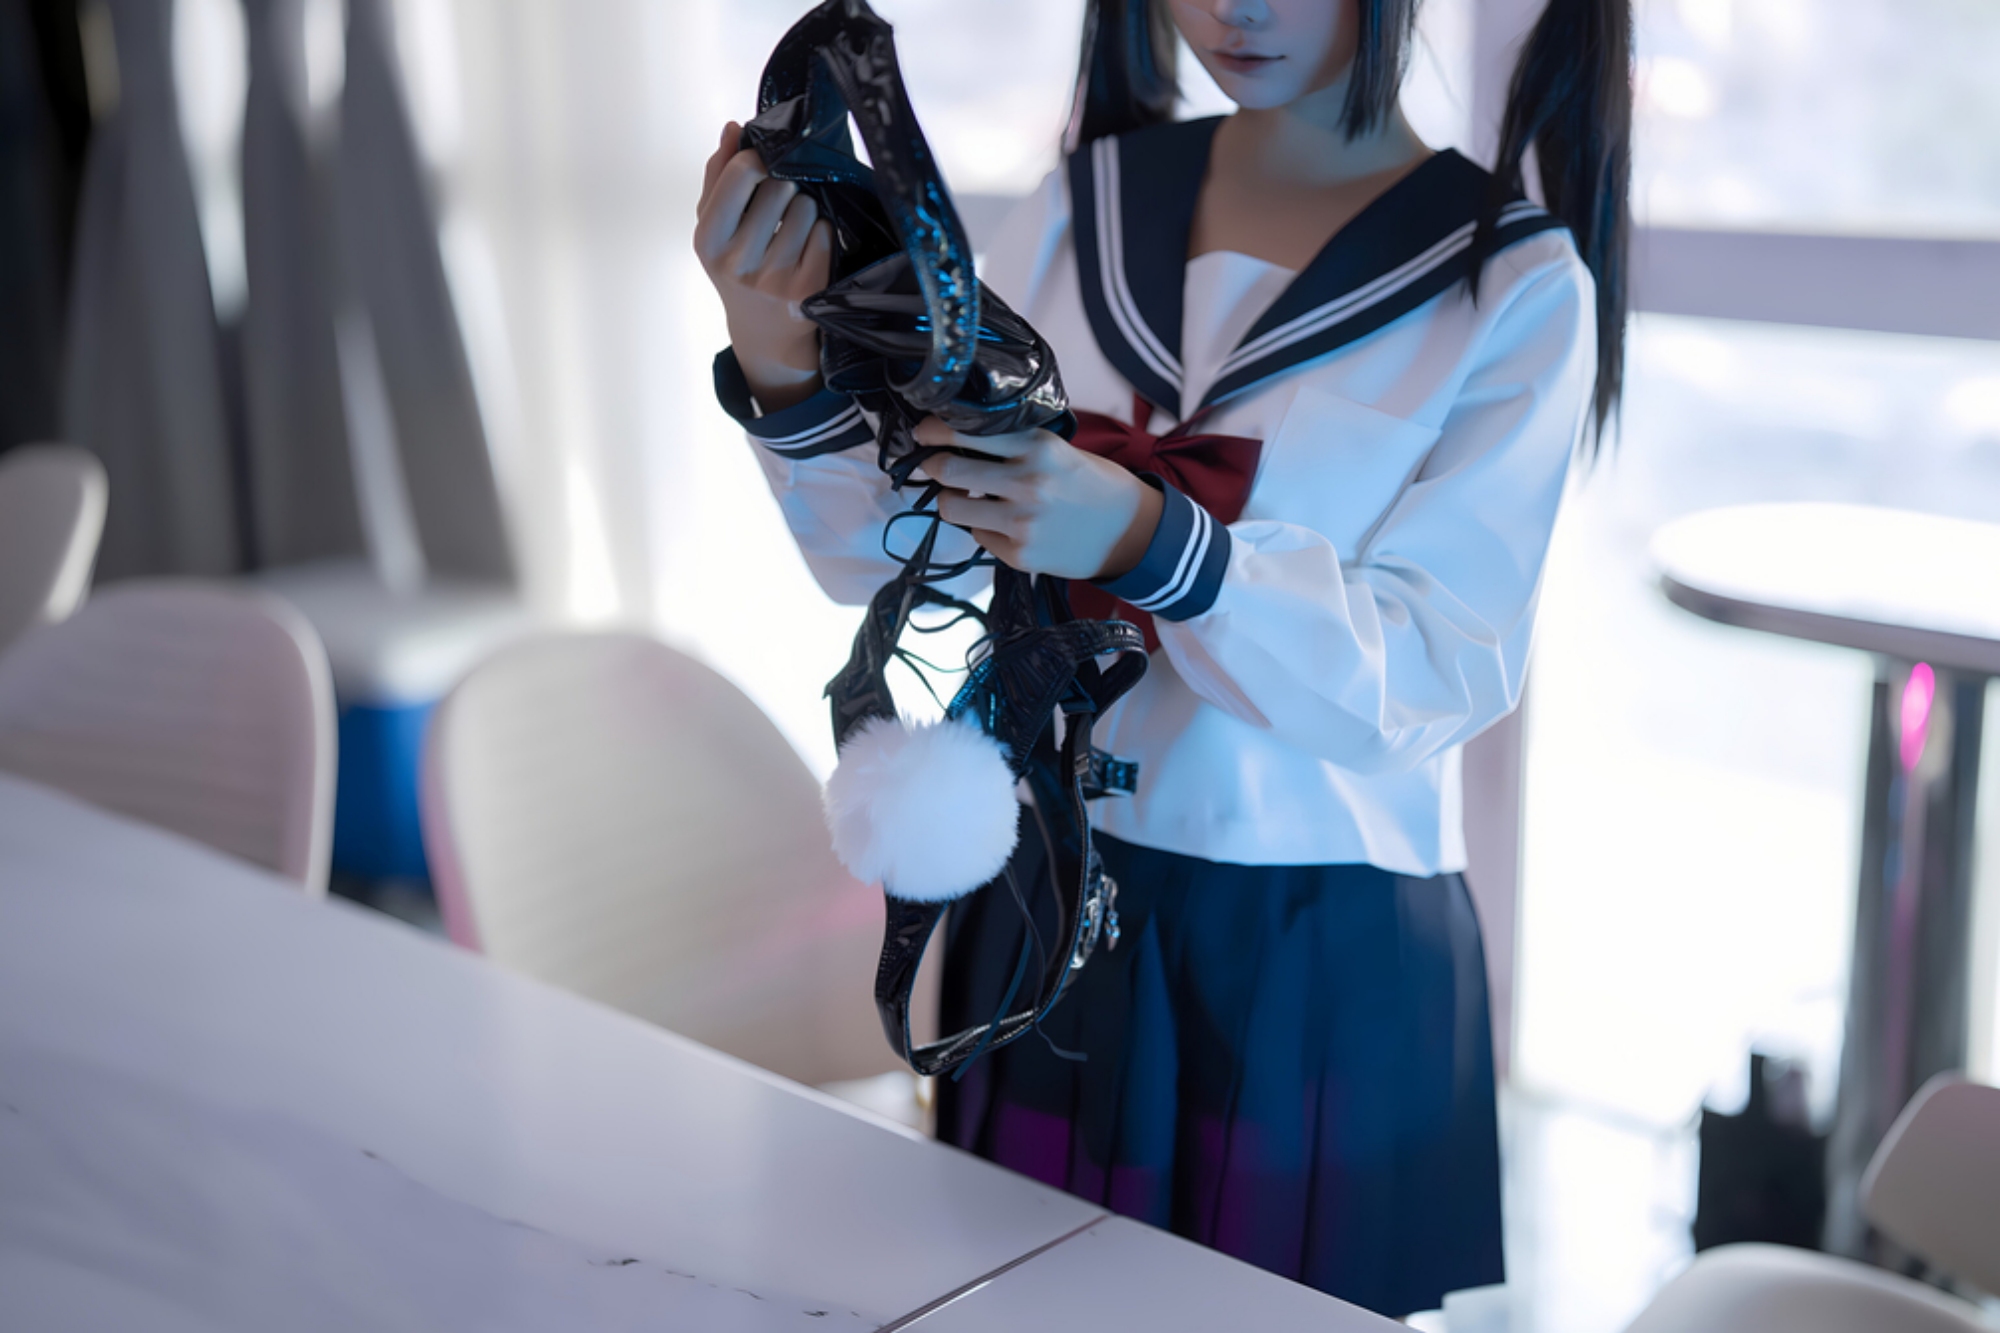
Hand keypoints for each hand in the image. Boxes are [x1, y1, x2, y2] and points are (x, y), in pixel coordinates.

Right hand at [694, 122, 831, 412]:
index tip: (763, 166)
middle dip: (784, 186)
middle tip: (779, 205)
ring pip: (806, 208)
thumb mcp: (714, 227)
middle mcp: (738, 262)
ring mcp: (774, 280)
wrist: (763, 334)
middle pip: (780, 186)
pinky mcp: (808, 292)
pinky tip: (808, 249)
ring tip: (793, 229)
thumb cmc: (737, 266)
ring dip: (805, 210)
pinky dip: (820, 234)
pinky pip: (824, 234)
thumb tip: (732, 129)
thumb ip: (718, 175)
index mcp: (708, 240)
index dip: (758, 159)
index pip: (741, 174)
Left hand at [913, 419, 1163, 580]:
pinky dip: (985, 528)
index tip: (924, 432)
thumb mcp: (1057, 450)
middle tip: (935, 464)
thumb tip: (956, 442)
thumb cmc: (1091, 485)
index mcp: (1037, 448)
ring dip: (952, 500)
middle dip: (933, 466)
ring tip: (970, 498)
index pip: (966, 432)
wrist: (1129, 533)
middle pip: (945, 470)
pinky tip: (1009, 524)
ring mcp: (1021, 523)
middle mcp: (1027, 483)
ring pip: (949, 507)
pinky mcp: (1019, 555)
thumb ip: (1013, 446)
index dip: (933, 431)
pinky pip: (978, 536)